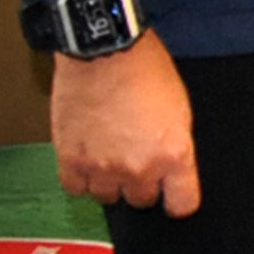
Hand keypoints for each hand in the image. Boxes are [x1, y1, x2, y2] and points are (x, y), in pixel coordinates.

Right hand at [53, 37, 197, 215]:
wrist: (103, 47)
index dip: (176, 197)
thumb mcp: (180, 108)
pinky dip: (80, 178)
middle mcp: (140, 167)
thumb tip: (171, 168)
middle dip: (140, 182)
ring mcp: (104, 167)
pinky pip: (76, 189)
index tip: (171, 192)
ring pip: (107, 197)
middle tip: (133, 156)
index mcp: (174, 154)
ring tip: (107, 152)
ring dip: (108, 180)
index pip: (182, 205)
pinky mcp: (72, 160)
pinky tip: (86, 158)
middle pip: (142, 200)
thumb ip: (176, 146)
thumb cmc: (144, 67)